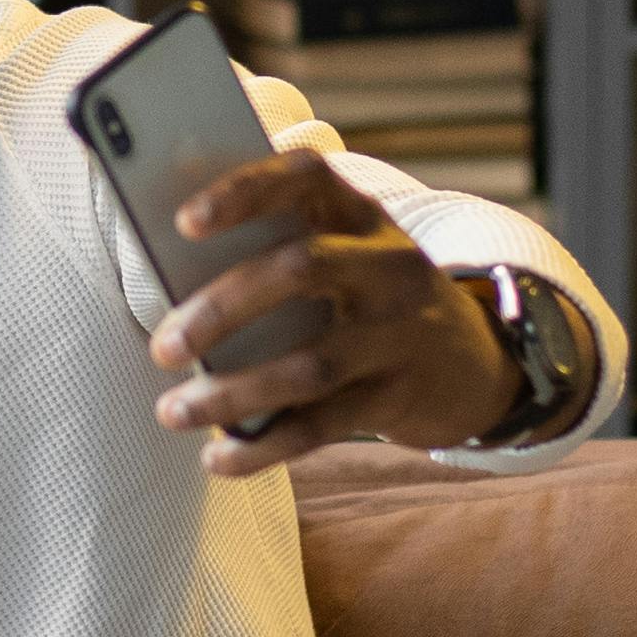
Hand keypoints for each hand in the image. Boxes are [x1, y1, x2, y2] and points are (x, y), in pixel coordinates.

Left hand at [146, 151, 518, 473]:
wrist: (473, 363)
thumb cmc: (369, 300)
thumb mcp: (347, 254)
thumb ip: (280, 247)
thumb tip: (170, 274)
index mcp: (362, 215)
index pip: (306, 177)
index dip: (244, 192)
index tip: (184, 222)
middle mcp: (389, 265)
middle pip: (301, 269)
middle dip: (221, 308)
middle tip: (163, 347)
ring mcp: (400, 333)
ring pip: (309, 365)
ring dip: (232, 394)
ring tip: (172, 412)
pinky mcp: (399, 396)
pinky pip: (321, 426)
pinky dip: (263, 447)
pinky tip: (218, 460)